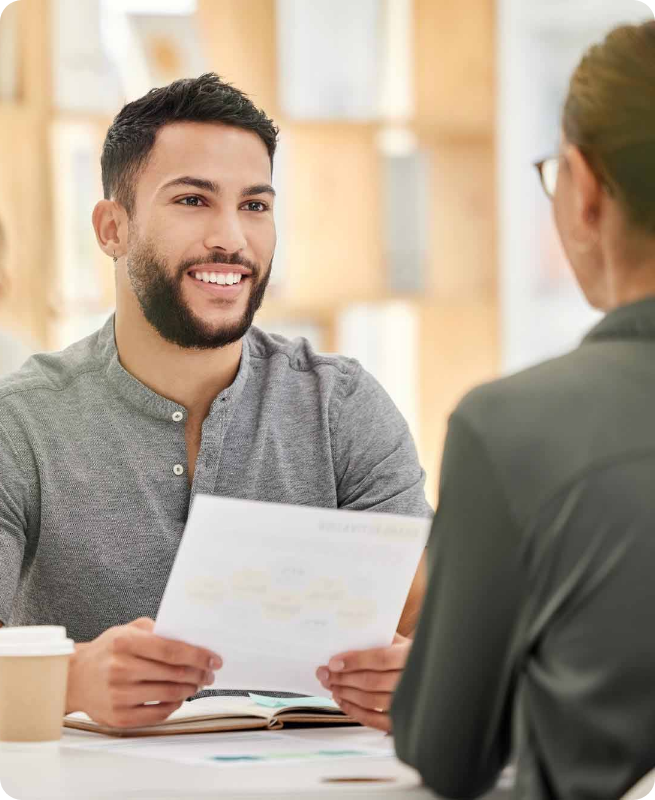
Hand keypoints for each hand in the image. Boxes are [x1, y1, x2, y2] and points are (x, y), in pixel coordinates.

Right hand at [66, 617, 221, 728]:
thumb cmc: (106, 652)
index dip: (198, 655)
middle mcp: (121, 668)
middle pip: (174, 673)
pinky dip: (174, 706)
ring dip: (190, 689)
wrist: (74, 678)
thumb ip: (156, 630)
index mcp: (125, 643)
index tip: (214, 658)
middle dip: (199, 673)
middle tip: (209, 673)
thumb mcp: (127, 630)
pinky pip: (158, 714)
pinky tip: (178, 697)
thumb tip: (189, 639)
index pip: (172, 649)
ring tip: (196, 684)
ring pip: (170, 694)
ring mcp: (119, 695)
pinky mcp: (119, 717)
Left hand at [316, 633, 410, 731]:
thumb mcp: (403, 642)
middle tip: (324, 674)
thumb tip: (350, 636)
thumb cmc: (413, 657)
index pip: (381, 659)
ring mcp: (408, 703)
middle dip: (342, 678)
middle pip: (371, 682)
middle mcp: (412, 681)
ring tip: (330, 685)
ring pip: (370, 701)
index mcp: (411, 656)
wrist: (432, 679)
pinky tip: (341, 701)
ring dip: (345, 694)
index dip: (355, 661)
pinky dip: (354, 711)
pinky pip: (374, 720)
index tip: (333, 662)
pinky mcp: (401, 721)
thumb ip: (382, 638)